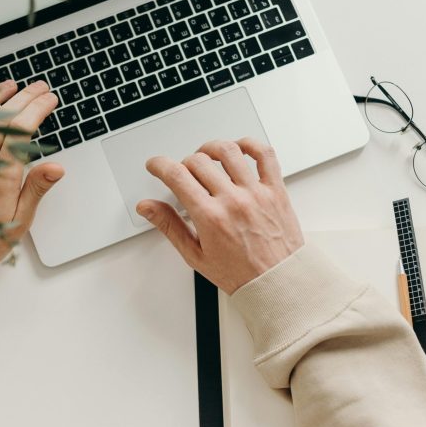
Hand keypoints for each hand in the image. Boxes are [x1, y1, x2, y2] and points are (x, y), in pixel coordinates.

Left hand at [0, 80, 63, 286]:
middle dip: (23, 98)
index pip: (22, 133)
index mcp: (0, 180)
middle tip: (38, 88)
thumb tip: (56, 167)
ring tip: (10, 86)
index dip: (37, 110)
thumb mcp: (19, 222)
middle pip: (1, 120)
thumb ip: (36, 190)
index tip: (49, 100)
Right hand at [136, 138, 303, 293]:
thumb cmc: (240, 274)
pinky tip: (240, 149)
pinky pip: (265, 155)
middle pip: (198, 161)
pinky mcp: (276, 190)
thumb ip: (169, 226)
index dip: (159, 165)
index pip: (177, 176)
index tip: (156, 165)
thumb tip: (147, 207)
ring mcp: (256, 193)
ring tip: (207, 157)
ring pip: (229, 151)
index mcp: (210, 217)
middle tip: (183, 174)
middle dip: (183, 164)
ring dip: (211, 149)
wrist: (278, 282)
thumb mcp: (195, 255)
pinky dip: (251, 144)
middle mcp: (233, 201)